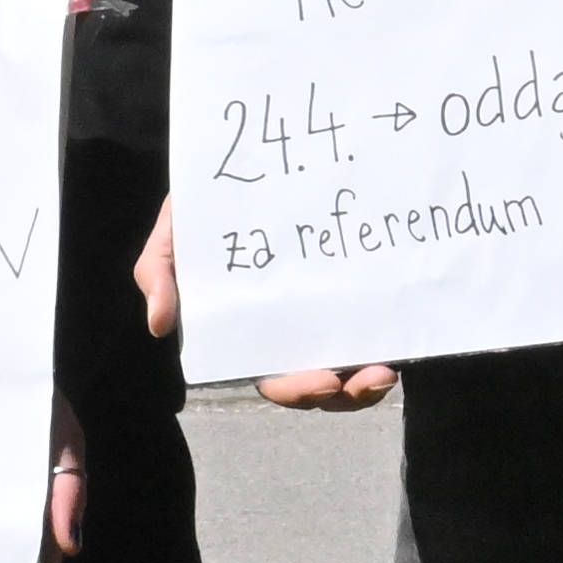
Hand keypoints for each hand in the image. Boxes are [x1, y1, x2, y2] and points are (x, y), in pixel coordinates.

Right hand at [155, 203, 395, 410]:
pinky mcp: (354, 293)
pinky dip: (389, 341)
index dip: (298, 391)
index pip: (274, 378)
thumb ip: (158, 273)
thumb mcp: (172, 238)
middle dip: (348, 395)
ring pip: (352, 367)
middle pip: (322, 385)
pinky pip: (375, 328)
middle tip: (374, 378)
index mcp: (251, 334)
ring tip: (389, 371)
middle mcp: (292, 334)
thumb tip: (159, 325)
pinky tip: (404, 336)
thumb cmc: (204, 211)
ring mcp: (326, 316)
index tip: (323, 382)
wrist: (245, 166)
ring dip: (372, 381)